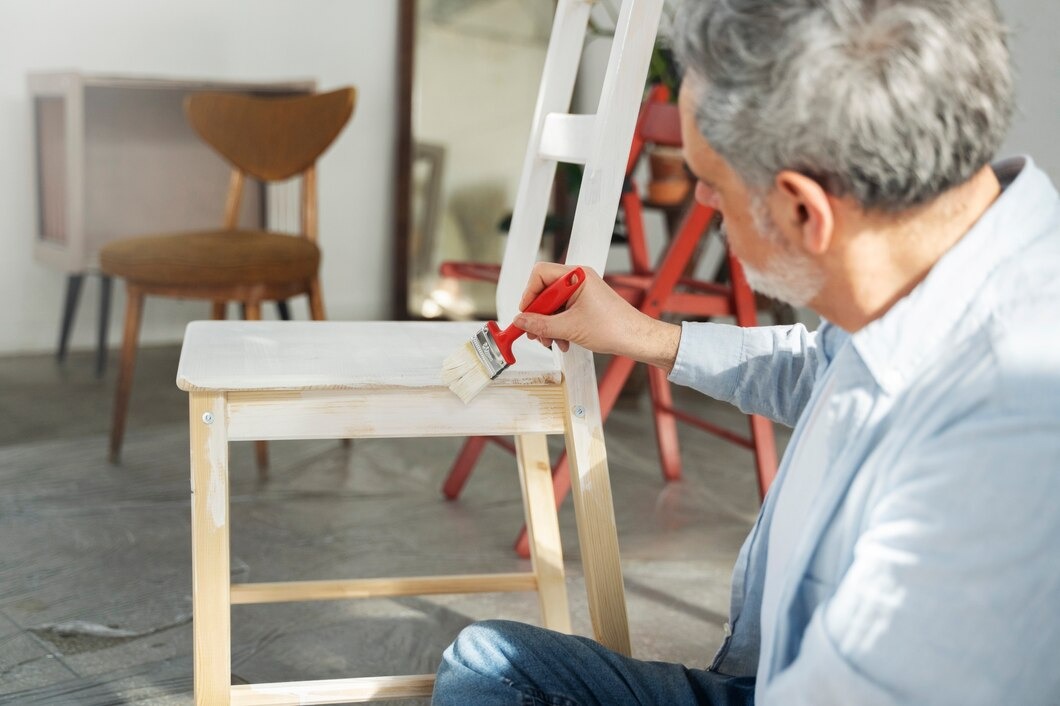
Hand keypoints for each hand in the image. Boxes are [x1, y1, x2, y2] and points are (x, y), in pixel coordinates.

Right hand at [513, 262, 682, 371]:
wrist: (635, 339)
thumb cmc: (614, 327)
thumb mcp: (570, 328)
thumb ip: (541, 324)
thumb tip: (521, 321)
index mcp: (577, 276)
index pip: (540, 274)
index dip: (529, 294)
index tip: (525, 314)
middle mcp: (578, 280)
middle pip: (544, 292)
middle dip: (538, 315)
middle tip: (534, 333)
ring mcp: (582, 292)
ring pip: (552, 305)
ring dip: (548, 325)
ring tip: (552, 341)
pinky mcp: (584, 304)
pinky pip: (562, 312)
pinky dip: (558, 327)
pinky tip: (563, 341)